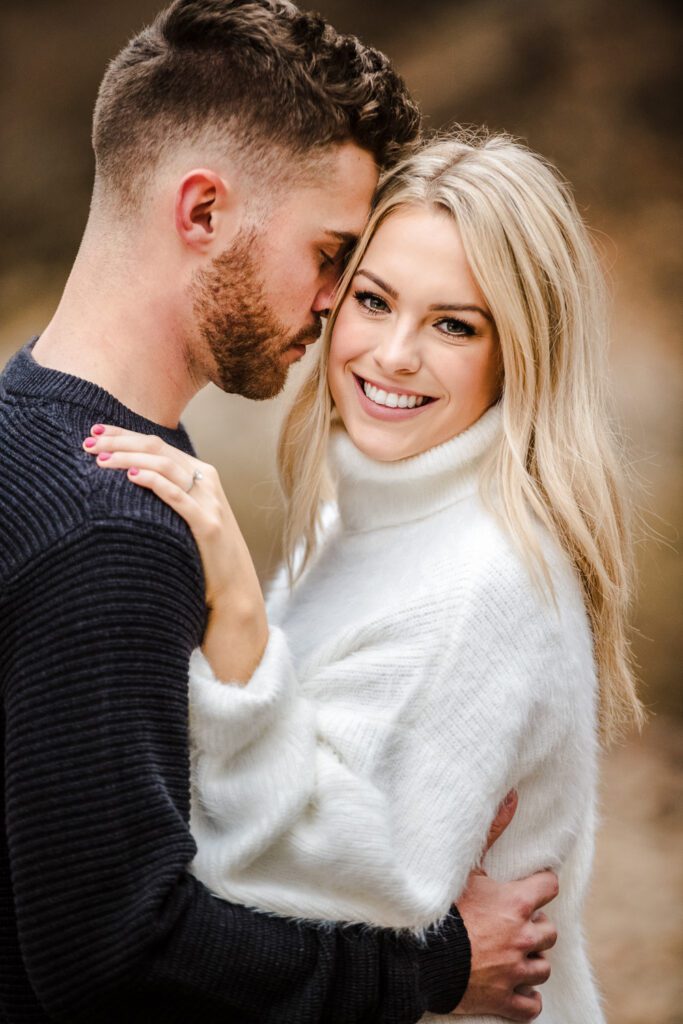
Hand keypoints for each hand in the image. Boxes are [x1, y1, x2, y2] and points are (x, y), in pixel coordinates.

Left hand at [82, 424, 267, 681]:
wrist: (234, 586)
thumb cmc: (205, 551)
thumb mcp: (190, 513)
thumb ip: (171, 491)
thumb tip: (129, 477)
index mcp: (202, 474)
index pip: (157, 443)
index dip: (124, 434)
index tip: (95, 432)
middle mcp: (207, 481)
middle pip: (158, 449)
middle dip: (120, 442)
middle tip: (89, 443)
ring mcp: (210, 501)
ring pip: (165, 466)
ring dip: (130, 459)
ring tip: (101, 460)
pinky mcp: (208, 524)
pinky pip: (178, 497)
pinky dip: (154, 482)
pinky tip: (132, 477)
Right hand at [454, 792, 557, 1020]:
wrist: (419, 958)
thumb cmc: (442, 910)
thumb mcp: (466, 868)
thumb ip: (493, 832)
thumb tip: (513, 796)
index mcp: (516, 904)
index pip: (549, 887)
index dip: (540, 886)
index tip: (530, 887)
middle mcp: (523, 937)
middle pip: (550, 931)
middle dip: (535, 927)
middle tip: (514, 924)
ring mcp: (516, 971)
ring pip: (542, 968)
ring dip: (530, 961)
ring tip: (511, 954)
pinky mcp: (505, 1000)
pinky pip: (532, 1005)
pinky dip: (524, 998)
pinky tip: (511, 987)